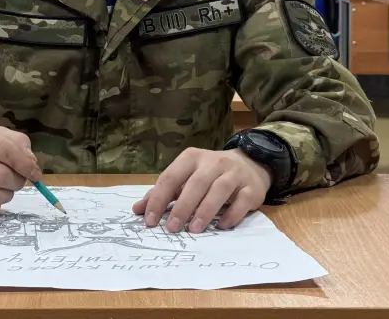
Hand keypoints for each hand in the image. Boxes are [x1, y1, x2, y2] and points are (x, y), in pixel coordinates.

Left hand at [132, 148, 271, 233]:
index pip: (171, 177)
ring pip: (219, 191)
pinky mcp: (251, 188)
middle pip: (195, 183)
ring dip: (205, 211)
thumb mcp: (185, 177)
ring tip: (194, 230)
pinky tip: (221, 226)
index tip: (150, 221)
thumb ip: (163, 193)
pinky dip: (231, 215)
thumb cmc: (210, 174)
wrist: (250, 164)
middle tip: (172, 228)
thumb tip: (137, 210)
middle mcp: (213, 162)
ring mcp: (234, 174)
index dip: (158, 199)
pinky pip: (241, 202)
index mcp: (192, 157)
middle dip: (182, 207)